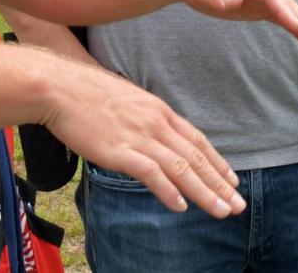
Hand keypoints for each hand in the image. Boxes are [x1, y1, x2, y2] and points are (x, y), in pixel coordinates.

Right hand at [41, 56, 245, 217]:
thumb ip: (144, 118)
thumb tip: (154, 136)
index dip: (216, 161)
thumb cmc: (86, 92)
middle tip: (238, 204)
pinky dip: (168, 190)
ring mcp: (138, 136)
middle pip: (195, 157)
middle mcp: (155, 122)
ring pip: (181, 168)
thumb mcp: (126, 99)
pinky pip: (150, 173)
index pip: (196, 139)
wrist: (59, 87)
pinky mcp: (119, 149)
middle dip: (219, 183)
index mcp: (157, 109)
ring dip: (205, 192)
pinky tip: (180, 206)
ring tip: (222, 211)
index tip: (232, 179)